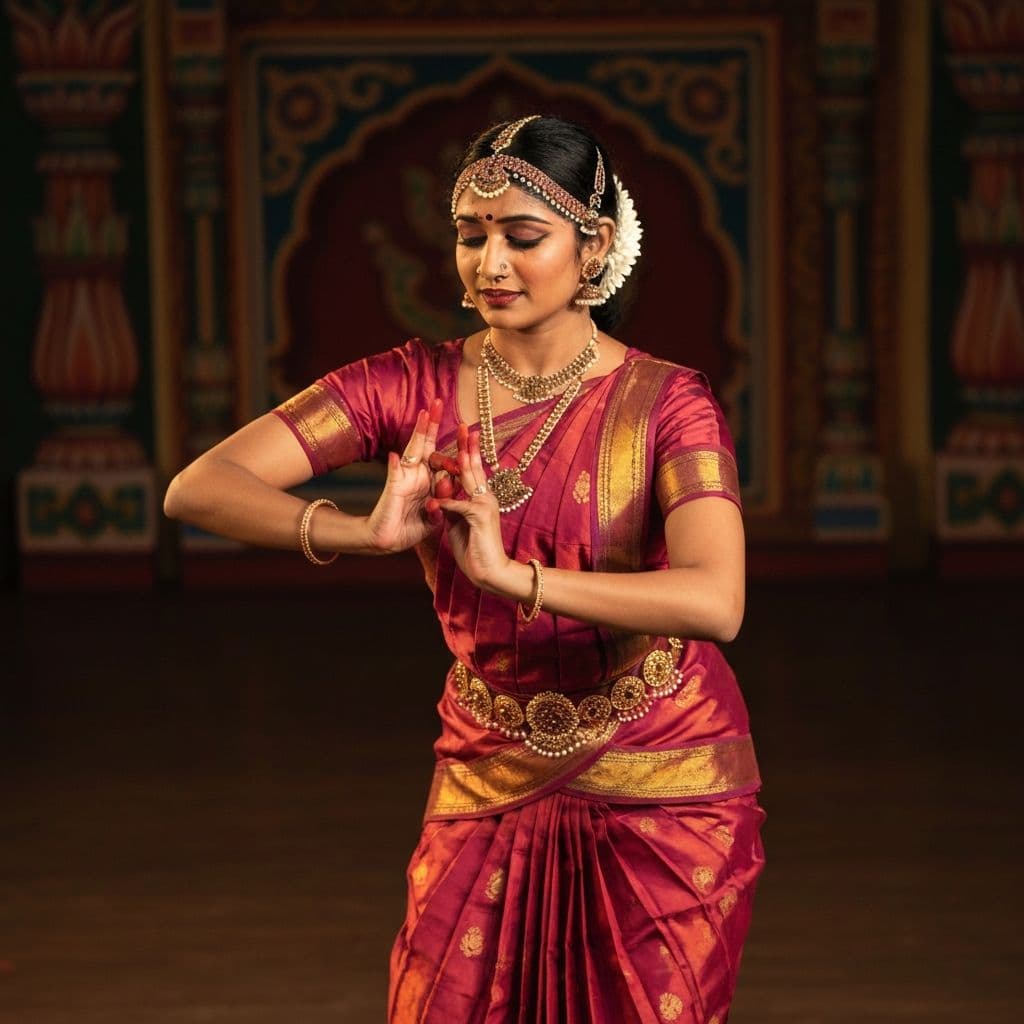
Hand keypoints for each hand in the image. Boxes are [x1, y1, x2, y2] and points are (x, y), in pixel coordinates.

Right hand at [365, 399, 443, 552]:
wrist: (388, 541)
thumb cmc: (410, 528)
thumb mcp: (434, 517)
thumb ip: (443, 504)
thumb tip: (450, 486)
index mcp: (429, 481)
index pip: (443, 459)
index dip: (454, 446)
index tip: (468, 430)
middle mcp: (417, 475)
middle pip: (426, 445)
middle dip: (432, 424)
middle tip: (438, 402)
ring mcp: (405, 479)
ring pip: (413, 451)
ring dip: (418, 433)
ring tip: (424, 413)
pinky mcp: (394, 490)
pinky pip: (395, 476)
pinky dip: (395, 467)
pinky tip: (396, 456)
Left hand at [428, 424, 520, 594]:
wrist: (489, 572)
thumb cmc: (474, 550)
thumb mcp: (458, 524)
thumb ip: (451, 507)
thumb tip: (442, 496)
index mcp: (481, 498)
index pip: (472, 470)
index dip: (467, 451)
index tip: (464, 434)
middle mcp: (486, 498)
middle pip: (474, 467)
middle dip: (468, 445)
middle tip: (465, 425)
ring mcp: (485, 506)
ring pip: (469, 479)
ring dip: (460, 462)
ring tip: (455, 445)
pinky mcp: (480, 517)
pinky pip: (459, 504)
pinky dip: (446, 503)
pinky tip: (436, 503)